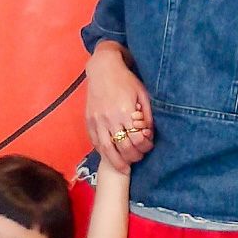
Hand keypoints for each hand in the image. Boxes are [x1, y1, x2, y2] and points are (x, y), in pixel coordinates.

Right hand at [85, 42, 153, 170]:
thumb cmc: (126, 80)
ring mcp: (97, 121)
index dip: (144, 147)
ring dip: (116, 162)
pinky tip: (109, 157)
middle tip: (138, 159)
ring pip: (107, 149)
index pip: (136, 140)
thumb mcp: (142, 94)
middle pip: (122, 148)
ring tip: (124, 169)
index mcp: (125, 112)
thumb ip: (146, 115)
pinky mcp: (89, 120)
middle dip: (133, 157)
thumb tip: (149, 133)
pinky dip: (103, 153)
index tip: (148, 147)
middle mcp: (110, 118)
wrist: (103, 69)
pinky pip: (95, 142)